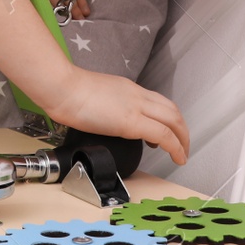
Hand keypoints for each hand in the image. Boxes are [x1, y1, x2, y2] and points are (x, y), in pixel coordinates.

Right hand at [45, 67, 190, 164]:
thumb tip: (104, 118)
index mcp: (126, 89)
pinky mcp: (131, 122)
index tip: (167, 132)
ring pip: (174, 121)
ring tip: (182, 154)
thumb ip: (105, 105)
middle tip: (183, 145)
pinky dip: (175, 147)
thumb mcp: (93, 94)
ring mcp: (136, 107)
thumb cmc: (67, 91)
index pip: (158, 101)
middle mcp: (136, 95)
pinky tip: (176, 157)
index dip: (168, 118)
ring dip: (183, 139)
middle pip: (172, 111)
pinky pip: (164, 135)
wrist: (61, 87)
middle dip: (182, 130)